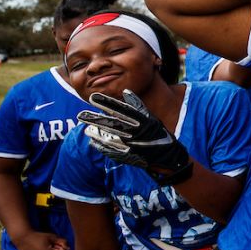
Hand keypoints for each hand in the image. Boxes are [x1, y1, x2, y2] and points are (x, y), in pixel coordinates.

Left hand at [78, 89, 192, 185]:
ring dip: (96, 133)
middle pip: (112, 124)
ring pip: (110, 137)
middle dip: (96, 119)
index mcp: (142, 121)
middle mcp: (136, 132)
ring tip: (84, 128)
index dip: (106, 103)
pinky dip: (102, 146)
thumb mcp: (151, 117)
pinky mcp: (129, 156)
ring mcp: (132, 145)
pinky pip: (112, 150)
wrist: (169, 157)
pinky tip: (92, 141)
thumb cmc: (159, 134)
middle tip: (81, 115)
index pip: (120, 109)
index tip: (92, 97)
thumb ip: (137, 105)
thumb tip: (126, 92)